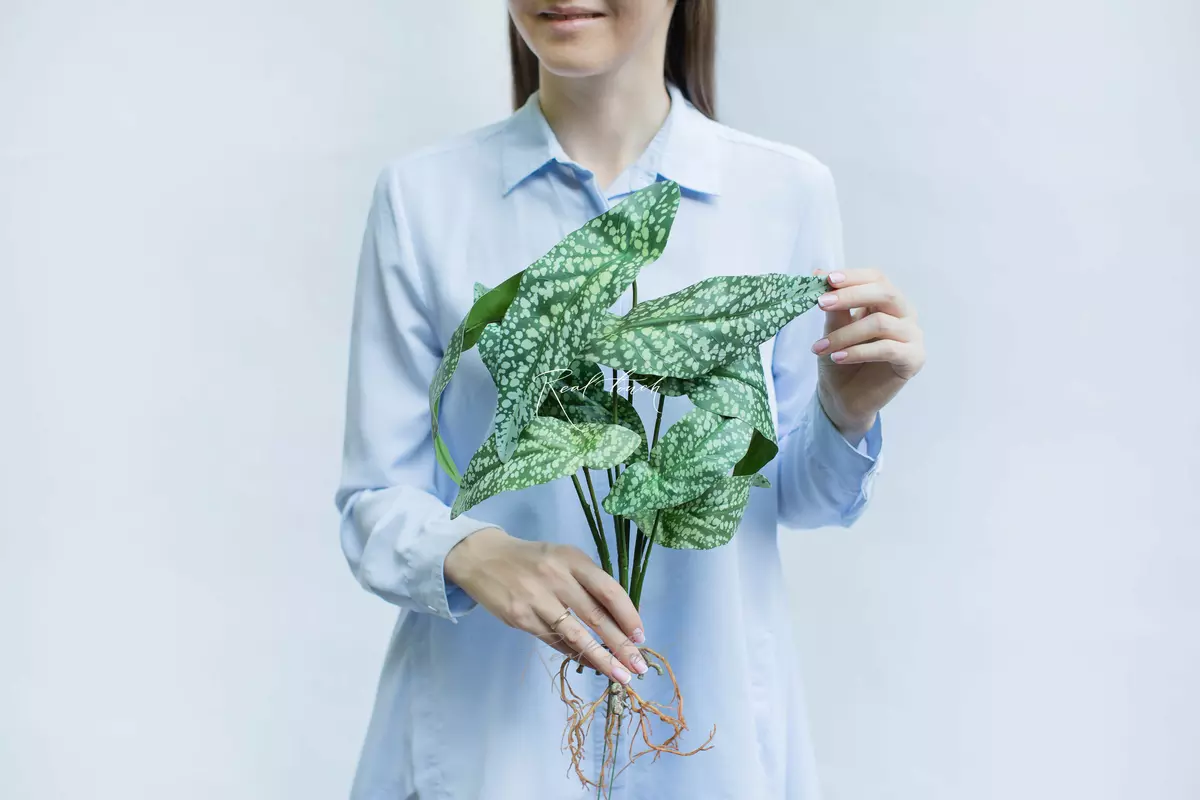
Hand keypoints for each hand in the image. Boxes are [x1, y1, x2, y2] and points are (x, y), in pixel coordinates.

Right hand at [444, 527, 647, 683]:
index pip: (608, 590)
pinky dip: (574, 654)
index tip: (641, 637)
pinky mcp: (521, 618)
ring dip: (601, 658)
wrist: (483, 558)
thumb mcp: (562, 557)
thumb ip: (587, 581)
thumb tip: (618, 619)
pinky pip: (554, 641)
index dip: (628, 615)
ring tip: (620, 676)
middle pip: (596, 617)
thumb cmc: (532, 559)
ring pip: (576, 635)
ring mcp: (537, 599)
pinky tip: (590, 664)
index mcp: (572, 559)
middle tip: (639, 667)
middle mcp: (556, 577)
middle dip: (621, 645)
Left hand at [810, 268, 925, 440]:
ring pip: (881, 323)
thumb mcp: (833, 329)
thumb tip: (818, 273)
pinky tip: (837, 357)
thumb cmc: (840, 360)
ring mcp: (912, 336)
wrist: (843, 398)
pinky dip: (858, 351)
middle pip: (885, 293)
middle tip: (821, 303)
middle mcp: (904, 315)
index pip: (876, 278)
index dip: (853, 276)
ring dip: (845, 334)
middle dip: (851, 295)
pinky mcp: (914, 359)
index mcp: (886, 302)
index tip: (826, 279)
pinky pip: (887, 349)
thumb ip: (833, 306)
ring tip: (820, 347)